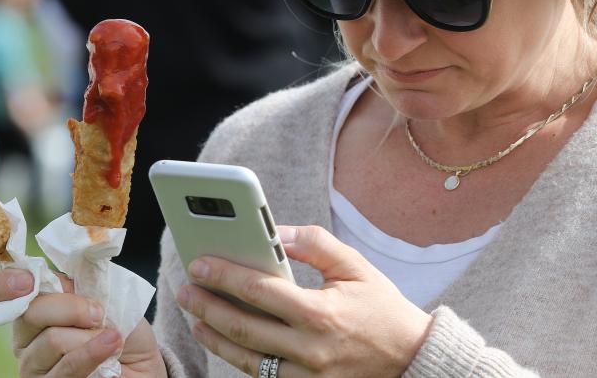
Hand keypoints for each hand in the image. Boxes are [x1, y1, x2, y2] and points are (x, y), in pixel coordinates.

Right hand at [0, 269, 165, 377]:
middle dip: (71, 307)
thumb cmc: (120, 327)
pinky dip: (93, 352)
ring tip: (112, 335)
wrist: (141, 362)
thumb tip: (53, 274)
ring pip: (52, 340)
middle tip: (98, 313)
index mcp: (33, 307)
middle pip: (29, 314)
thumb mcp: (104, 294)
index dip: (1, 284)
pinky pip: (66, 368)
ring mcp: (33, 368)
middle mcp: (25, 339)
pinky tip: (111, 345)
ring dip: (89, 335)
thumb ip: (77, 282)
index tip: (27, 281)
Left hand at [175, 225, 432, 376]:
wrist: (410, 357)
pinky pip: (261, 375)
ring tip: (194, 315)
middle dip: (208, 306)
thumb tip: (275, 232)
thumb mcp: (354, 265)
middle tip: (185, 289)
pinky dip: (237, 356)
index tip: (200, 263)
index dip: (225, 275)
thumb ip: (314, 243)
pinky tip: (222, 339)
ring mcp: (305, 377)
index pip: (260, 291)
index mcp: (321, 313)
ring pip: (245, 358)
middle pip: (244, 327)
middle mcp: (309, 349)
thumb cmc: (381, 306)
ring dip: (214, 336)